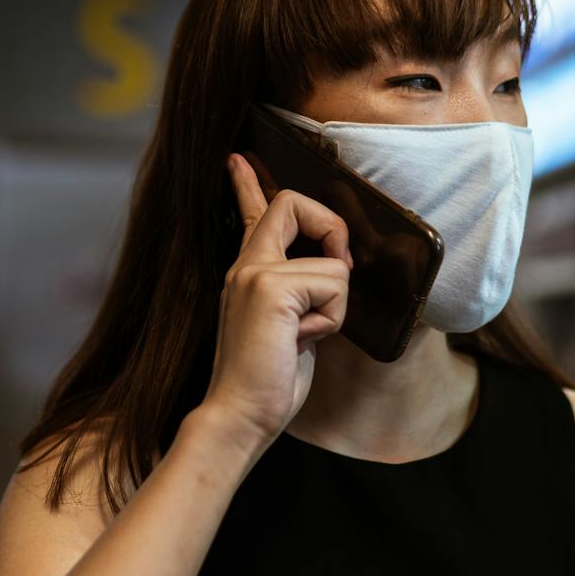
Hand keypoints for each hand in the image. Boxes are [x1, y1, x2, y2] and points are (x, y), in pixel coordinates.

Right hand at [199, 153, 352, 447]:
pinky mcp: (271, 288)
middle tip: (336, 266)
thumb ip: (301, 296)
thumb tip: (331, 274)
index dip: (248, 183)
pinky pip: (333, 283)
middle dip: (331, 227)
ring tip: (304, 336)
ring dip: (334, 307)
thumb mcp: (289, 329)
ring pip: (332, 263)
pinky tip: (301, 341)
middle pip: (292, 202)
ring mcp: (255, 273)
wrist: (238, 416)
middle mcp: (246, 266)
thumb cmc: (265, 383)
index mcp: (246, 274)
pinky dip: (330, 318)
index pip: (249, 214)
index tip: (239, 159)